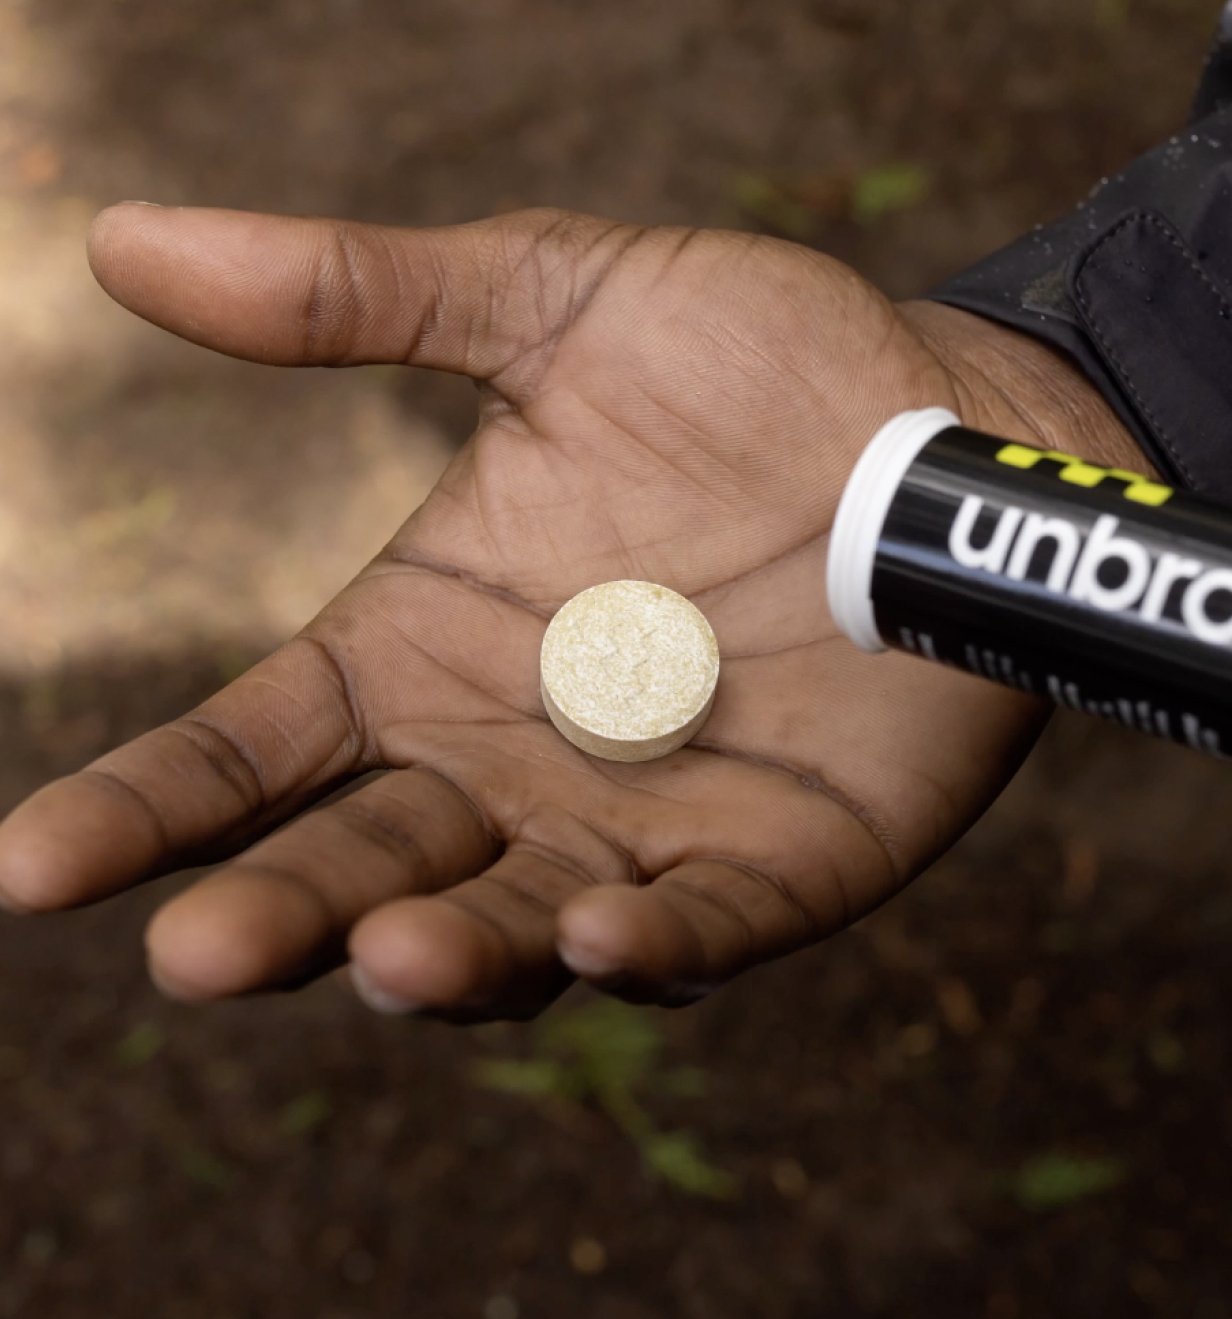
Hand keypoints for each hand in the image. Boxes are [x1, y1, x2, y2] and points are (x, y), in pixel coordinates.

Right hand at [0, 204, 1140, 1017]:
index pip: (256, 749)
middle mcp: (512, 760)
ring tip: (395, 953)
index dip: (149, 806)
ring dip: (451, 952)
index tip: (32, 863)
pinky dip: (653, 946)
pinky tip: (602, 934)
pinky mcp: (781, 861)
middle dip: (282, 913)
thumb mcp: (548, 304)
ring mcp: (643, 824)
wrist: (932, 421)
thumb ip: (356, 299)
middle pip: (366, 861)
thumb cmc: (753, 366)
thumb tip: (120, 243)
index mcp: (427, 649)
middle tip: (198, 949)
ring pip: (517, 923)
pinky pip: (706, 927)